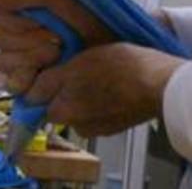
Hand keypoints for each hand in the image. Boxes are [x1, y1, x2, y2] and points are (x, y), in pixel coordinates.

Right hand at [0, 0, 113, 93]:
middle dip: (28, 42)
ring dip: (30, 59)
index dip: (19, 23)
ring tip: (57, 54)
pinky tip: (47, 73)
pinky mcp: (35, 84)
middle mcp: (23, 36)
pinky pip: (14, 85)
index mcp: (26, 12)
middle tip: (56, 40)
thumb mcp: (60, 0)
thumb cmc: (94, 20)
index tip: (43, 23)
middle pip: (0, 41)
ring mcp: (27, 61)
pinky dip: (28, 79)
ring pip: (4, 63)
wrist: (119, 50)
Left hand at [25, 43, 183, 136]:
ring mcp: (96, 128)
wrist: (159, 85)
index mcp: (63, 109)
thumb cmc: (120, 67)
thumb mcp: (78, 62)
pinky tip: (112, 86)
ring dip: (82, 95)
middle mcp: (76, 124)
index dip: (41, 82)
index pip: (36, 98)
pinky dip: (100, 102)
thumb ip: (51, 79)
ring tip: (99, 75)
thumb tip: (32, 92)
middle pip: (58, 104)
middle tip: (78, 68)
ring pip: (77, 108)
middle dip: (63, 89)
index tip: (49, 69)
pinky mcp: (114, 127)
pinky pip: (96, 113)